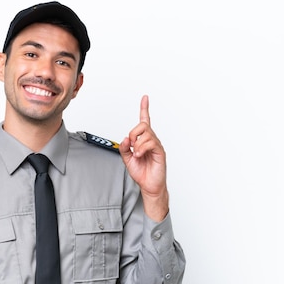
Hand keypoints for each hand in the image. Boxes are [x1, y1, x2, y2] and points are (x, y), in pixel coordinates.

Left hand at [118, 95, 168, 220]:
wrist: (148, 185)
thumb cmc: (141, 172)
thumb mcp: (127, 159)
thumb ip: (124, 148)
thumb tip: (125, 138)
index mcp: (143, 140)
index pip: (144, 121)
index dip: (144, 109)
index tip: (145, 98)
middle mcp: (151, 140)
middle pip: (142, 125)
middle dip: (133, 133)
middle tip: (131, 145)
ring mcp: (156, 146)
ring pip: (146, 134)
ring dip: (137, 143)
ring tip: (137, 154)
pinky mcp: (160, 152)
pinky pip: (150, 142)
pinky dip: (142, 148)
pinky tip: (140, 155)